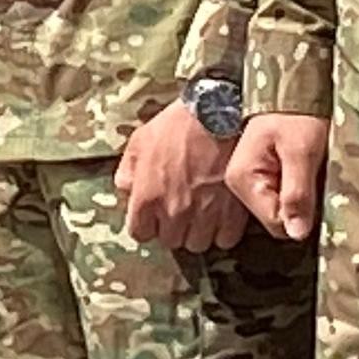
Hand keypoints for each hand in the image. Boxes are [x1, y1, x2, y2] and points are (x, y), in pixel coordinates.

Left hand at [119, 99, 251, 253]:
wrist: (219, 114)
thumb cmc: (178, 125)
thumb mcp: (140, 140)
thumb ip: (128, 171)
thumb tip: (126, 191)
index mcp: (148, 197)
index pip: (140, 234)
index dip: (147, 224)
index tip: (155, 216)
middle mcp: (174, 212)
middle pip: (171, 241)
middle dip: (174, 227)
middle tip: (181, 208)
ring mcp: (204, 215)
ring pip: (198, 243)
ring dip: (199, 231)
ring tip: (202, 211)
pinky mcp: (232, 213)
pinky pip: (225, 239)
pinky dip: (223, 230)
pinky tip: (221, 213)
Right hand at [228, 115, 328, 242]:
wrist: (295, 83)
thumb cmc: (297, 113)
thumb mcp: (302, 151)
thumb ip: (297, 193)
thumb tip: (296, 234)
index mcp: (242, 179)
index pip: (276, 224)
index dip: (302, 215)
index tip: (316, 190)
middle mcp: (239, 184)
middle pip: (276, 219)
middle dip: (300, 206)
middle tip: (314, 175)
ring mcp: (248, 180)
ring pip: (281, 209)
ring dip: (300, 197)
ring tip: (310, 169)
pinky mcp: (260, 175)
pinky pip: (281, 196)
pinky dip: (297, 188)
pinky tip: (304, 169)